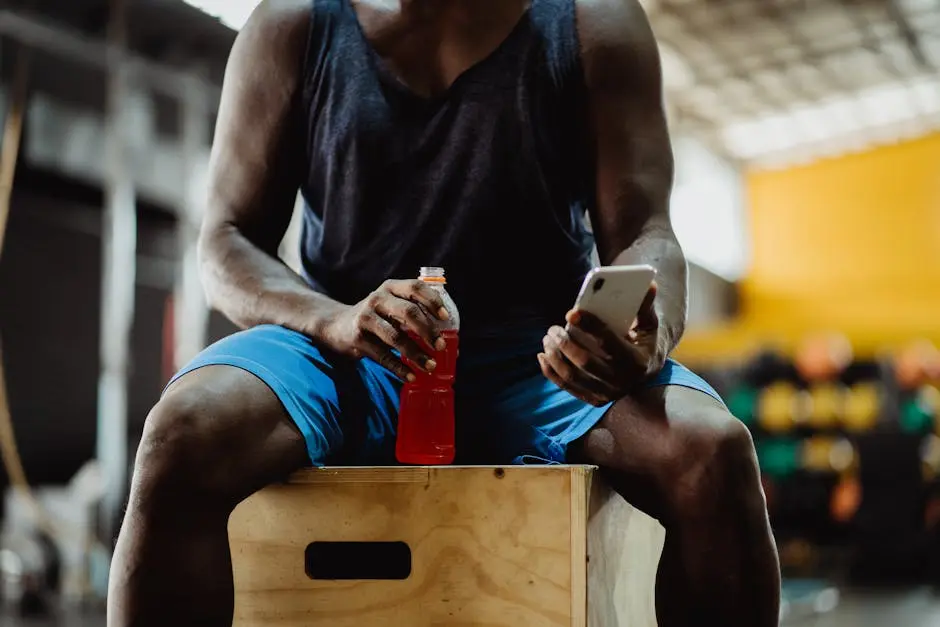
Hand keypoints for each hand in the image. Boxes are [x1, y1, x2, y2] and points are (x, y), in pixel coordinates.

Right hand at [319, 279, 449, 380]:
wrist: (335, 325)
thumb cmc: (375, 317)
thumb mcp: (390, 306)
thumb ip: (414, 314)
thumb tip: (451, 342)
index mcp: (391, 287)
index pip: (415, 288)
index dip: (432, 301)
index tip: (445, 317)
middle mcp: (378, 299)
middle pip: (408, 312)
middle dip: (428, 330)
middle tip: (441, 346)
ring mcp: (366, 318)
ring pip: (396, 337)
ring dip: (416, 353)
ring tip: (431, 366)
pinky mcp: (357, 338)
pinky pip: (383, 356)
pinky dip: (399, 368)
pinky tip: (411, 376)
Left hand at [537, 283, 665, 406]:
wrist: (647, 370)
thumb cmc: (643, 340)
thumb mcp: (649, 324)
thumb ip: (644, 306)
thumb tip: (649, 284)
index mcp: (636, 361)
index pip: (608, 343)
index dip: (589, 326)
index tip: (571, 312)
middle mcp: (622, 381)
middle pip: (585, 362)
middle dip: (565, 343)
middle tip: (553, 328)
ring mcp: (608, 393)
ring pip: (573, 376)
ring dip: (555, 357)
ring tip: (547, 338)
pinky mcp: (595, 400)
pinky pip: (567, 387)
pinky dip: (551, 372)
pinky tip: (543, 356)